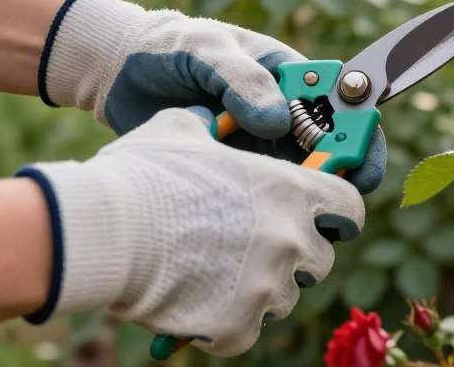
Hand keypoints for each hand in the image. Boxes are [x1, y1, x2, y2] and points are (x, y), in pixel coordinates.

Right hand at [17, 108, 364, 356]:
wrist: (103, 233)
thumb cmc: (140, 174)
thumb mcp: (180, 128)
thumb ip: (210, 126)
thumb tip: (209, 121)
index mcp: (288, 189)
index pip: (350, 207)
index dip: (339, 213)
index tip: (327, 219)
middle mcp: (289, 237)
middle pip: (320, 259)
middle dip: (296, 256)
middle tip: (258, 249)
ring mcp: (268, 286)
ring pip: (285, 297)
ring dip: (262, 290)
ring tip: (220, 275)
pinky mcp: (239, 326)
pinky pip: (248, 331)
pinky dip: (228, 324)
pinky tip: (200, 304)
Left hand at [39, 0, 385, 192]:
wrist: (117, 71)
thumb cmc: (169, 47)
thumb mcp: (205, 49)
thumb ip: (240, 78)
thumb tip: (280, 121)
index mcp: (289, 74)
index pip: (343, 102)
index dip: (360, 133)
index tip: (359, 165)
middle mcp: (284, 110)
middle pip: (330, 147)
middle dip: (339, 176)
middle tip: (331, 206)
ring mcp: (259, 142)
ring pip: (300, 176)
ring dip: (305, 198)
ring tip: (296, 223)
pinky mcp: (234, 168)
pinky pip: (262, 191)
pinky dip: (269, 208)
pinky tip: (260, 226)